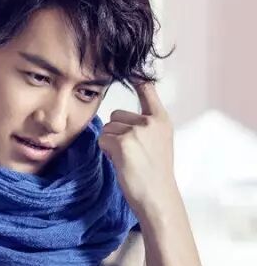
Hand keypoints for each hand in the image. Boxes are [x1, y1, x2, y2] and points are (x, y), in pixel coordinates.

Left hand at [97, 80, 179, 219]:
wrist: (157, 197)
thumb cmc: (154, 175)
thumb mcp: (158, 144)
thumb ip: (145, 128)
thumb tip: (117, 120)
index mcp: (161, 120)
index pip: (148, 91)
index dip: (137, 79)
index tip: (131, 69)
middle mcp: (151, 121)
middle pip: (116, 115)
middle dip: (116, 133)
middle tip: (130, 154)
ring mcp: (138, 131)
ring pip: (107, 129)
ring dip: (110, 144)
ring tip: (127, 160)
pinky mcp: (124, 143)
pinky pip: (102, 139)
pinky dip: (106, 151)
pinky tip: (120, 163)